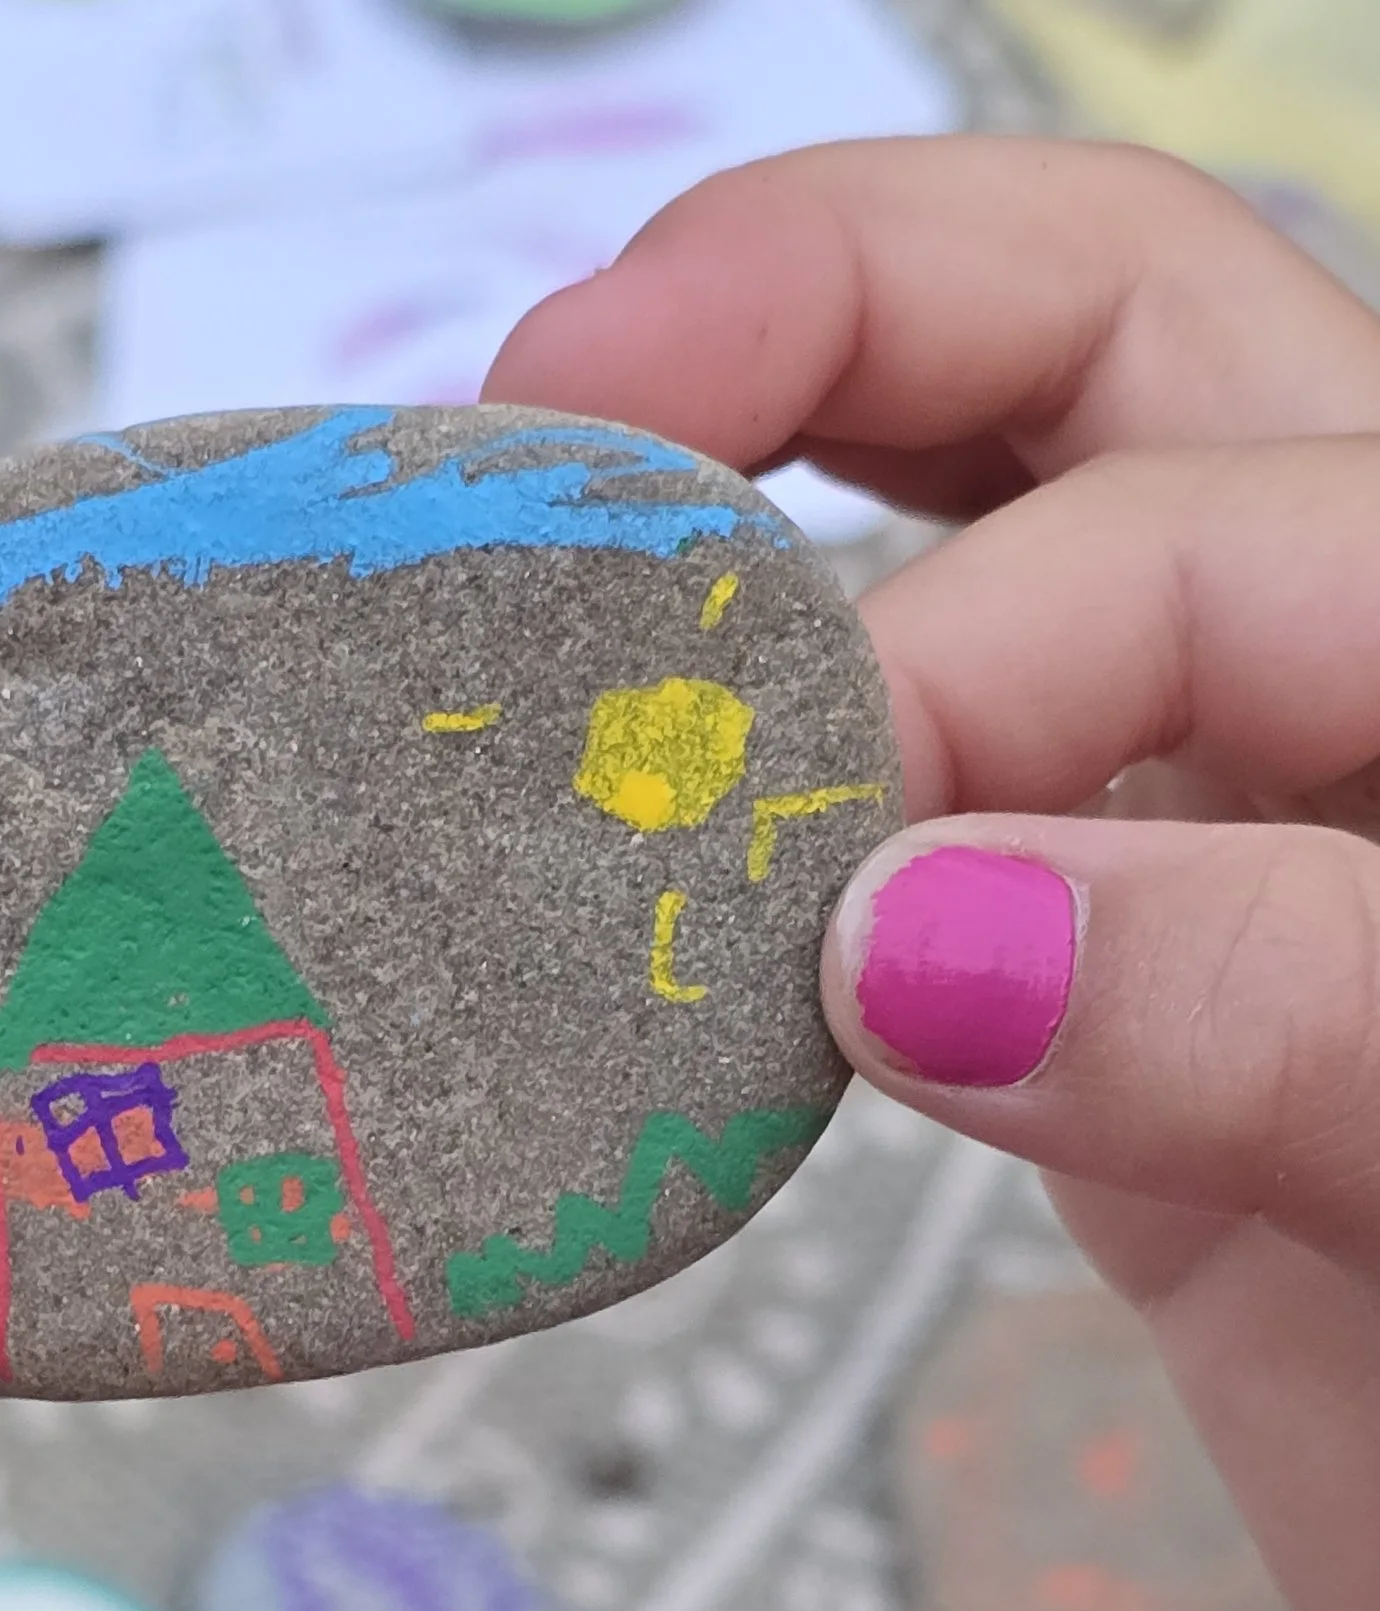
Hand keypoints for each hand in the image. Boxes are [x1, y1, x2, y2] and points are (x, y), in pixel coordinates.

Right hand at [492, 139, 1379, 1610]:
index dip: (953, 643)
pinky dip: (781, 807)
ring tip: (560, 550)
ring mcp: (1268, 866)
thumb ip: (1297, 1017)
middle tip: (557, 410)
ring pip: (1019, 551)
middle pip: (1110, 359)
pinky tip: (650, 838)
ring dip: (785, 502)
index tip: (751, 875)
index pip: (1200, 521)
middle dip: (827, 325)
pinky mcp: (1156, 1041)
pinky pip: (953, 835)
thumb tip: (909, 936)